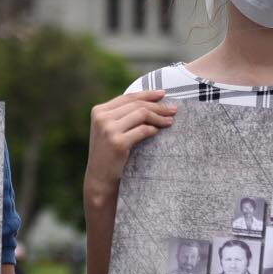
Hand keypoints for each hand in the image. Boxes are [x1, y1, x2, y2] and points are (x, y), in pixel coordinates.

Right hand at [84, 90, 175, 204]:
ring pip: (141, 114)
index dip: (147, 94)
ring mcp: (109, 130)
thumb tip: (149, 101)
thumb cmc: (108, 154)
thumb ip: (121, 115)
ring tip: (170, 121)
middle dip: (158, 106)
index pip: (128, 97)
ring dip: (159, 117)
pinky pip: (143, 130)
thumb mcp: (109, 130)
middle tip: (173, 109)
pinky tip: (158, 131)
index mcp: (99, 111)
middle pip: (137, 105)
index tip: (163, 94)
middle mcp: (102, 118)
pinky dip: (153, 129)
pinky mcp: (117, 143)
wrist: (99, 179)